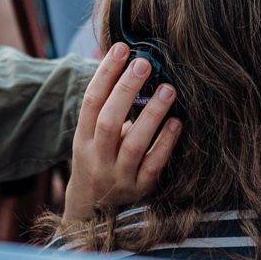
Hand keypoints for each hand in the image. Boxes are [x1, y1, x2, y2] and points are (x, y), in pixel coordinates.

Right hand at [63, 43, 180, 223]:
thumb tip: (130, 66)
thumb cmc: (98, 161)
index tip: (121, 49)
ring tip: (169, 89)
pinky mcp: (139, 189)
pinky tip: (177, 122)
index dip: (105, 74)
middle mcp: (97, 158)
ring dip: (152, 114)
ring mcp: (118, 176)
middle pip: (109, 120)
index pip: (91, 102)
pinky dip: (165, 143)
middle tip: (144, 63)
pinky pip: (154, 165)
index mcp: (83, 139)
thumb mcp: (92, 137)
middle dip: (126, 89)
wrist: (92, 210)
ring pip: (133, 143)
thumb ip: (108, 108)